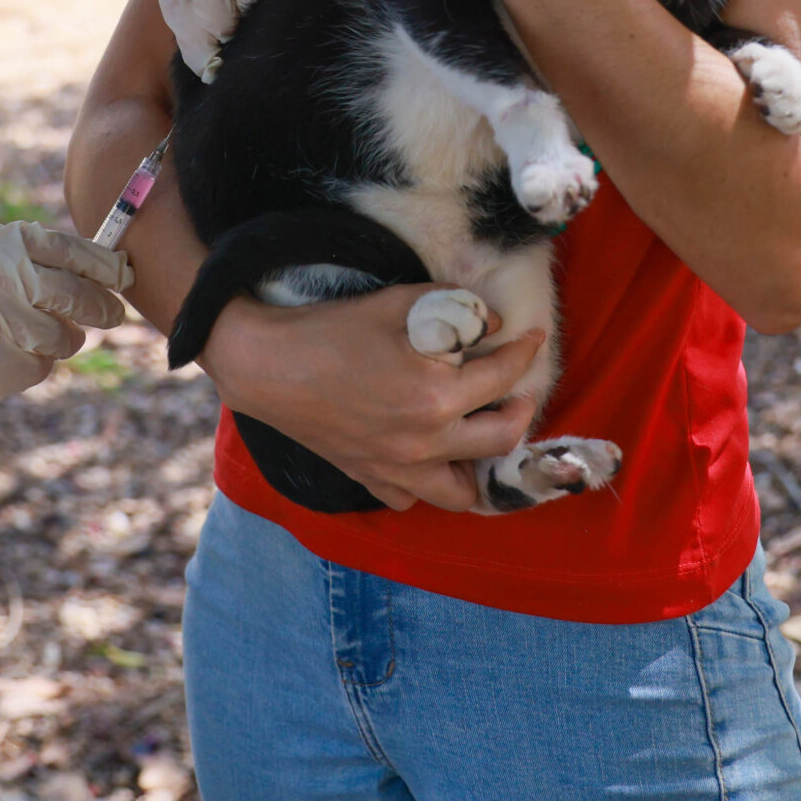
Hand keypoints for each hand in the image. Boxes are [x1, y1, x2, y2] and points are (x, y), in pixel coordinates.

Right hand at [0, 222, 131, 439]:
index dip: (108, 267)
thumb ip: (28, 254)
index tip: (124, 277)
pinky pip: (39, 370)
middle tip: (110, 315)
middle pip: (81, 298)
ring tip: (16, 333)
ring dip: (54, 340)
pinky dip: (27, 367)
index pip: (74, 253)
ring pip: (63, 338)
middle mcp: (1, 281)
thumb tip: (106, 266)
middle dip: (103, 309)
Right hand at [200, 286, 548, 510]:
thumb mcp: (399, 303)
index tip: (531, 338)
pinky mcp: (369, 477)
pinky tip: (425, 456)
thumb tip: (493, 321)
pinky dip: (424, 481)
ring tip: (475, 438)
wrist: (269, 365)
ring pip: (461, 492)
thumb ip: (455, 309)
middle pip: (500, 440)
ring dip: (478, 466)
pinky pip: (410, 498)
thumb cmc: (333, 328)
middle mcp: (425, 441)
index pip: (502, 375)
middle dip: (519, 411)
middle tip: (518, 393)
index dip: (523, 351)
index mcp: (437, 395)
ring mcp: (397, 467)